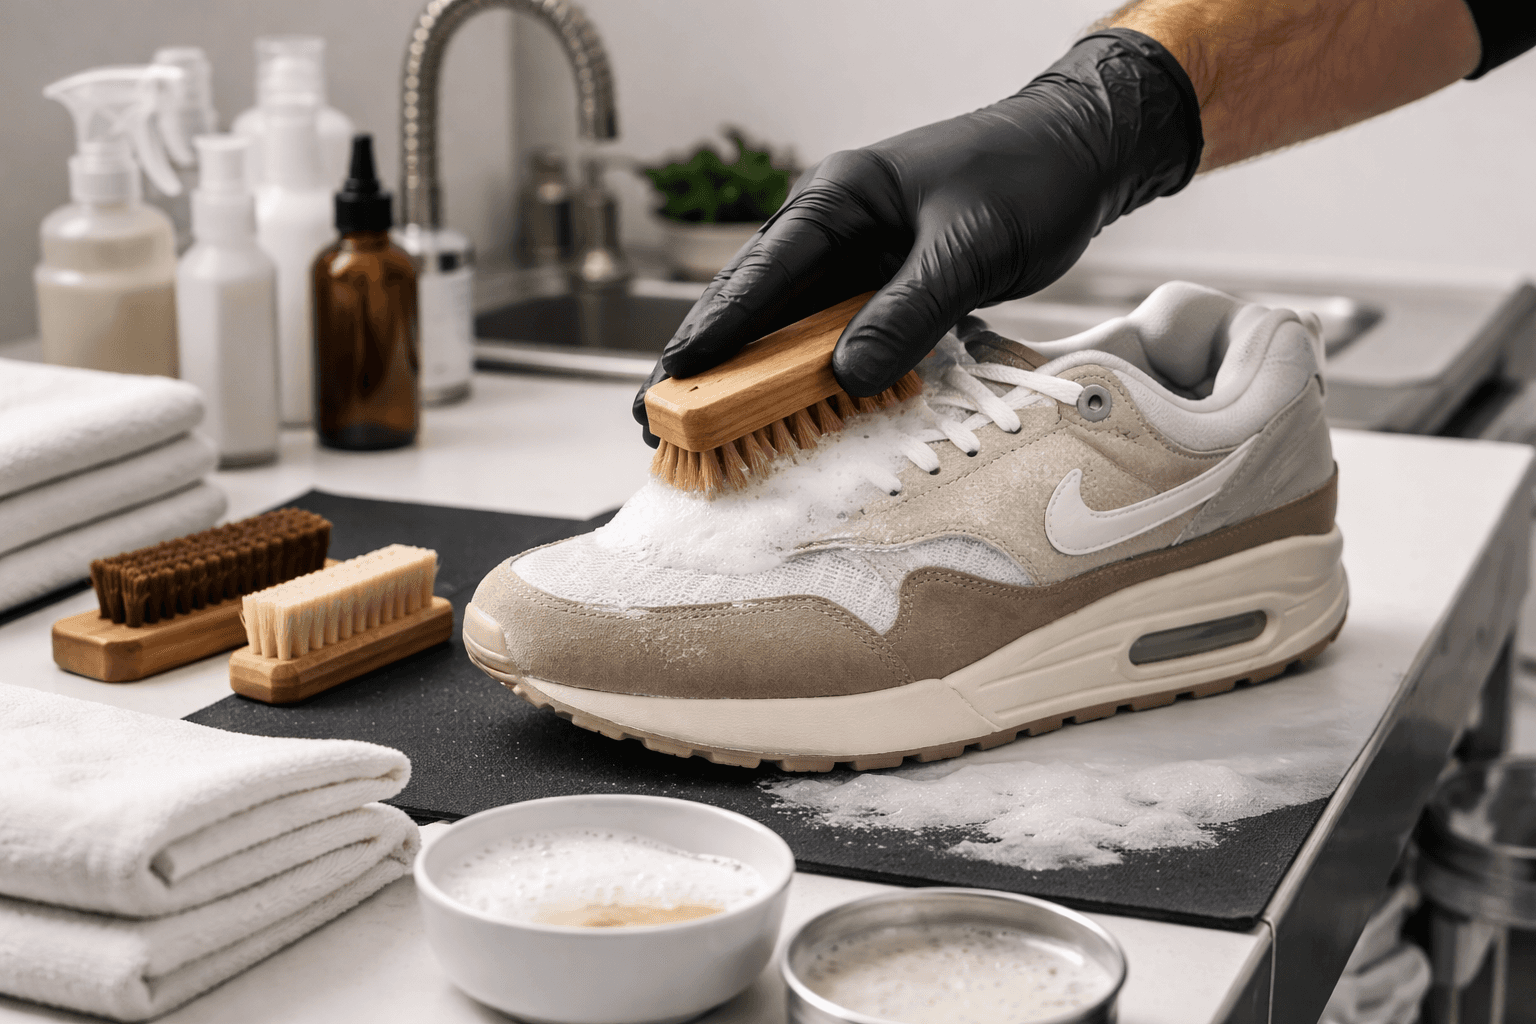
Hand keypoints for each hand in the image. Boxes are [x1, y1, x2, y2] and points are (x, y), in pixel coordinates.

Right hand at [635, 29, 1201, 444]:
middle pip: (756, 301)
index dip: (718, 326)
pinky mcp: (885, 288)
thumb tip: (847, 375)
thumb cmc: (1027, 177)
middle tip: (658, 415)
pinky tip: (784, 413)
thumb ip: (909, 310)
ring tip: (701, 426)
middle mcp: (836, 228)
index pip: (763, 268)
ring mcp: (858, 259)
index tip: (676, 373)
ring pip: (790, 325)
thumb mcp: (967, 245)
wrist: (1080, 159)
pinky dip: (809, 375)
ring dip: (750, 375)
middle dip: (707, 360)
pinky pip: (835, 337)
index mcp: (839, 197)